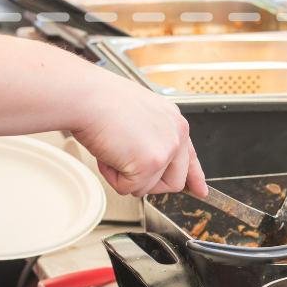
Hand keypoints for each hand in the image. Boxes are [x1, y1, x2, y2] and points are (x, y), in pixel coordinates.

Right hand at [73, 75, 207, 196]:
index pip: (190, 156)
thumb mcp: (137, 115)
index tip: (200, 190)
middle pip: (174, 181)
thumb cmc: (100, 100)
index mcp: (173, 121)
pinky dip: (112, 178)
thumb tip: (145, 159)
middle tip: (128, 171)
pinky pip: (129, 188)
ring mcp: (166, 150)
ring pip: (149, 187)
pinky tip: (107, 155)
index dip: (194, 177)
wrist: (85, 96)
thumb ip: (151, 137)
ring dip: (125, 177)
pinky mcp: (150, 164)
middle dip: (149, 183)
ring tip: (112, 151)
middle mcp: (176, 134)